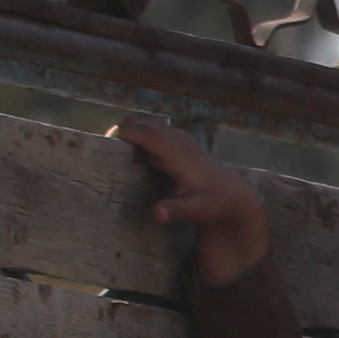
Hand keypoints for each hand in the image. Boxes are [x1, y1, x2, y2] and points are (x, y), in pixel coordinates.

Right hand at [112, 117, 272, 287]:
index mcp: (177, 154)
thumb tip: (156, 214)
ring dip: (132, 131)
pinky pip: (155, 132)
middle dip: (123, 129)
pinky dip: (142, 136)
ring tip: (114, 149)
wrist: (235, 196)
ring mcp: (180, 140)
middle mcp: (178, 142)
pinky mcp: (181, 144)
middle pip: (144, 124)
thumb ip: (176, 211)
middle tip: (103, 147)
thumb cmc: (214, 204)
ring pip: (149, 125)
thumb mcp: (196, 211)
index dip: (126, 132)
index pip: (147, 134)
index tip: (105, 138)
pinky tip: (135, 154)